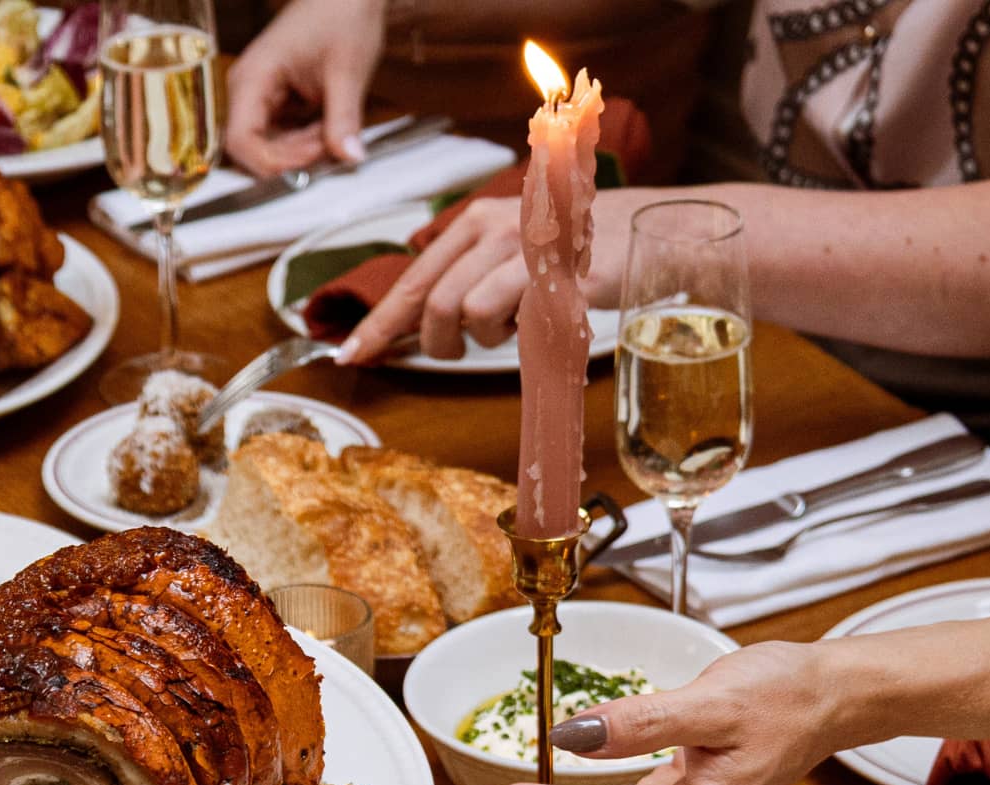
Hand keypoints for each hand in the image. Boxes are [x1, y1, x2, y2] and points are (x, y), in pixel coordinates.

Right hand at [224, 0, 385, 176]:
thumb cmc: (341, 13)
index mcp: (253, 77)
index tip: (311, 159)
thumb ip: (344, 119)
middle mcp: (247, 89)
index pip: (241, 141)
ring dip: (302, 151)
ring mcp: (258, 97)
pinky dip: (306, 142)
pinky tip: (327, 125)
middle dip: (294, 157)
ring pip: (270, 148)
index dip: (274, 162)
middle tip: (330, 143)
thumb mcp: (347, 70)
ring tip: (332, 127)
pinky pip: (282, 138)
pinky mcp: (273, 102)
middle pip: (255, 150)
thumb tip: (349, 157)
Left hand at [340, 185, 647, 363]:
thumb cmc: (570, 253)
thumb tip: (410, 327)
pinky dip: (519, 335)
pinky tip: (537, 320)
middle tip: (465, 348)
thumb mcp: (507, 259)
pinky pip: (514, 320)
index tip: (349, 356)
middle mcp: (492, 228)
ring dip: (486, 339)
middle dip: (440, 343)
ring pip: (469, 315)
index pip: (411, 282)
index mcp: (472, 224)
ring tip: (515, 323)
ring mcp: (524, 249)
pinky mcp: (557, 274)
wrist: (640, 233)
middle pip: (434, 306)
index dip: (378, 324)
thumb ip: (462, 282)